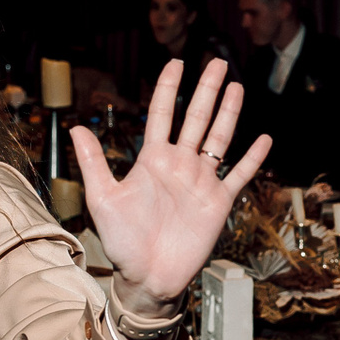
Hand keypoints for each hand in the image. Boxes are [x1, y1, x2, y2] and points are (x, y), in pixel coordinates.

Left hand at [72, 59, 270, 312]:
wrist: (148, 277)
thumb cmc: (122, 241)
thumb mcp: (103, 199)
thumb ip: (95, 162)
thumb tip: (76, 127)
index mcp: (153, 160)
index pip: (163, 114)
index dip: (169, 88)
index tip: (176, 63)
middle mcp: (179, 165)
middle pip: (197, 119)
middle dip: (207, 90)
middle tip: (217, 62)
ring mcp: (200, 182)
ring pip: (219, 139)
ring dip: (229, 114)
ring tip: (237, 87)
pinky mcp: (218, 203)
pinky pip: (239, 176)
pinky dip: (252, 159)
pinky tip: (264, 139)